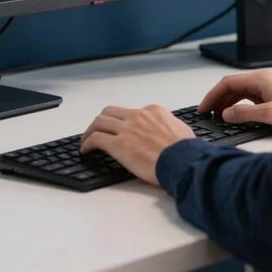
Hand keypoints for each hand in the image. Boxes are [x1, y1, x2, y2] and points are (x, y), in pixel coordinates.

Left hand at [80, 104, 194, 184]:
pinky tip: (85, 150)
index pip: (132, 112)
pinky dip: (87, 143)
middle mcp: (138, 115)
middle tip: (98, 130)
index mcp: (154, 111)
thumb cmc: (186, 151)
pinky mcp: (119, 144)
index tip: (121, 130)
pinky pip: (96, 138)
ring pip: (100, 121)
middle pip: (111, 112)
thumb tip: (169, 134)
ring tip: (87, 140)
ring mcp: (127, 128)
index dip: (124, 122)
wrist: (183, 161)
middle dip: (102, 120)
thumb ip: (170, 128)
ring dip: (91, 130)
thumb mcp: (182, 130)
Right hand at [198, 71, 271, 130]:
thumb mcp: (270, 114)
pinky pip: (248, 97)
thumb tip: (225, 114)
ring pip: (239, 92)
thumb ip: (245, 114)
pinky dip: (238, 105)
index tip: (203, 107)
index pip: (227, 84)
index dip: (212, 96)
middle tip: (207, 113)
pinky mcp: (271, 95)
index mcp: (259, 80)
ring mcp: (266, 87)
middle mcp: (261, 80)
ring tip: (218, 116)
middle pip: (231, 86)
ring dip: (226, 102)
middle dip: (217, 99)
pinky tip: (236, 115)